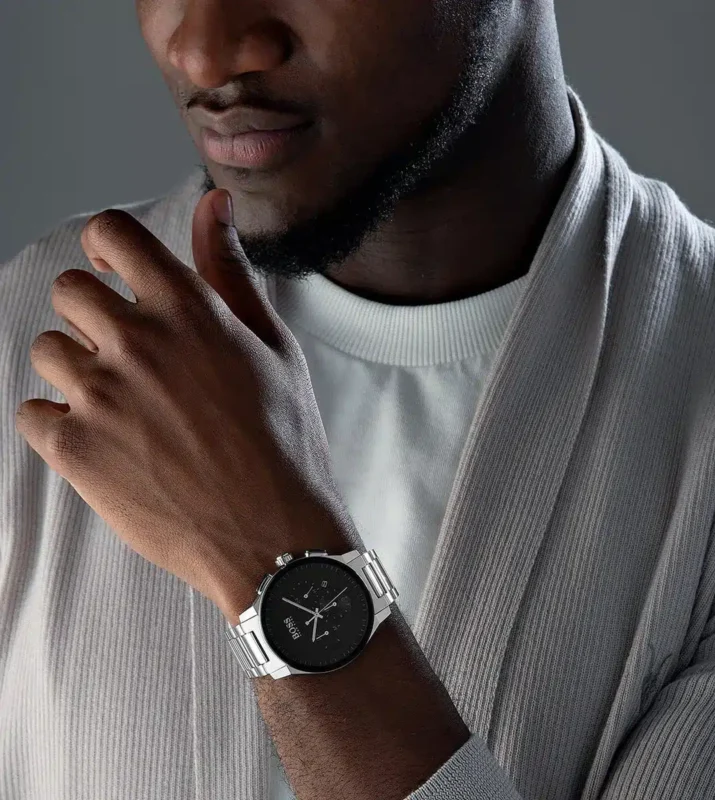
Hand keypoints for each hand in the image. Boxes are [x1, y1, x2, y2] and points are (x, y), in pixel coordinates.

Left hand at [14, 190, 355, 625]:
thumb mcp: (275, 349)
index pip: (110, 235)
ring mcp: (99, 396)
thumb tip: (214, 204)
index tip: (118, 271)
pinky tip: (109, 445)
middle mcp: (136, 342)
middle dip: (94, 314)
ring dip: (79, 370)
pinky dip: (61, 423)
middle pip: (69, 291)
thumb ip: (231, 272)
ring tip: (126, 409)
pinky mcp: (74, 449)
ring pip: (48, 351)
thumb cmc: (285, 441)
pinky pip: (33, 412)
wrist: (273, 536)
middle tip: (133, 357)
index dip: (108, 248)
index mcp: (188, 309)